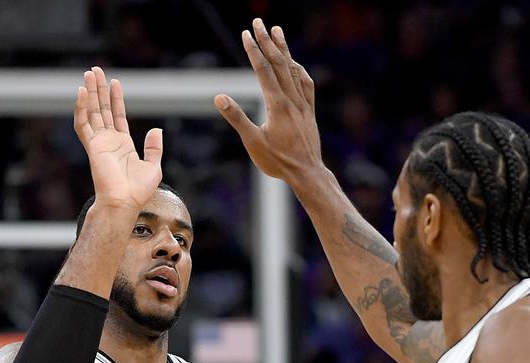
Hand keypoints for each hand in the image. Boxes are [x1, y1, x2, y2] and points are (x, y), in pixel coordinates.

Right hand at [73, 66, 163, 210]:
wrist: (124, 202)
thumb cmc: (138, 191)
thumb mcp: (153, 167)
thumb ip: (154, 148)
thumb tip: (156, 130)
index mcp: (122, 144)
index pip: (117, 115)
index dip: (116, 99)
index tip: (115, 83)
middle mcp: (108, 141)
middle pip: (102, 109)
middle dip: (99, 89)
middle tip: (95, 70)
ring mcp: (99, 143)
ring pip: (91, 112)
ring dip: (90, 93)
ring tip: (89, 74)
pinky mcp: (92, 146)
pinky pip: (83, 124)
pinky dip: (81, 108)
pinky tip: (82, 92)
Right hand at [215, 18, 323, 185]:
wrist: (307, 173)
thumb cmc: (278, 161)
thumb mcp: (253, 142)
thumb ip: (237, 118)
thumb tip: (219, 97)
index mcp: (277, 104)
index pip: (263, 70)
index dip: (254, 50)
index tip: (246, 33)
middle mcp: (292, 99)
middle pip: (279, 63)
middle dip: (267, 41)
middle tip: (259, 22)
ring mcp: (303, 104)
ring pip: (293, 69)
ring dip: (284, 49)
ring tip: (277, 31)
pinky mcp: (309, 111)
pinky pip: (305, 83)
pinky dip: (298, 69)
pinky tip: (295, 64)